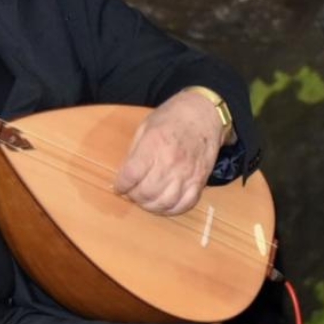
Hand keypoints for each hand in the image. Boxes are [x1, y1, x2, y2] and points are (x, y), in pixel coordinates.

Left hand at [113, 89, 225, 215]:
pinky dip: (172, 210)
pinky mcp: (199, 180)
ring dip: (150, 206)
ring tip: (146, 200)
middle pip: (146, 192)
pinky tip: (164, 204)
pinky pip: (185, 204)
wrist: (204, 113)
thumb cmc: (172, 117)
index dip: (121, 185)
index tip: (119, 187)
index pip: (131, 176)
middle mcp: (171, 162)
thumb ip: (134, 152)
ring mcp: (187, 173)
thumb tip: (125, 175)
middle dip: (134, 197)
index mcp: (154, 145)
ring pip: (164, 203)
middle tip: (132, 193)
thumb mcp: (146, 126)